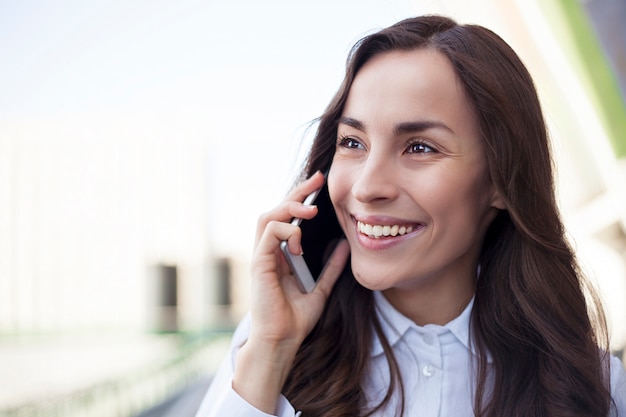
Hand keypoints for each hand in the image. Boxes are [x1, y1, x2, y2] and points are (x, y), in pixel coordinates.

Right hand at [233, 171, 349, 412]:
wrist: (283, 341)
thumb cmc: (296, 320)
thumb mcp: (321, 288)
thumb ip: (331, 267)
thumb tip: (345, 245)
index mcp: (280, 255)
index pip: (287, 218)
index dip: (301, 198)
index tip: (320, 184)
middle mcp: (268, 252)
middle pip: (275, 210)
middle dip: (296, 192)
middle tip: (317, 180)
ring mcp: (261, 257)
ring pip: (268, 216)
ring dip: (289, 207)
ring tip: (310, 210)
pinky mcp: (258, 264)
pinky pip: (268, 234)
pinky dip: (285, 231)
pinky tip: (299, 242)